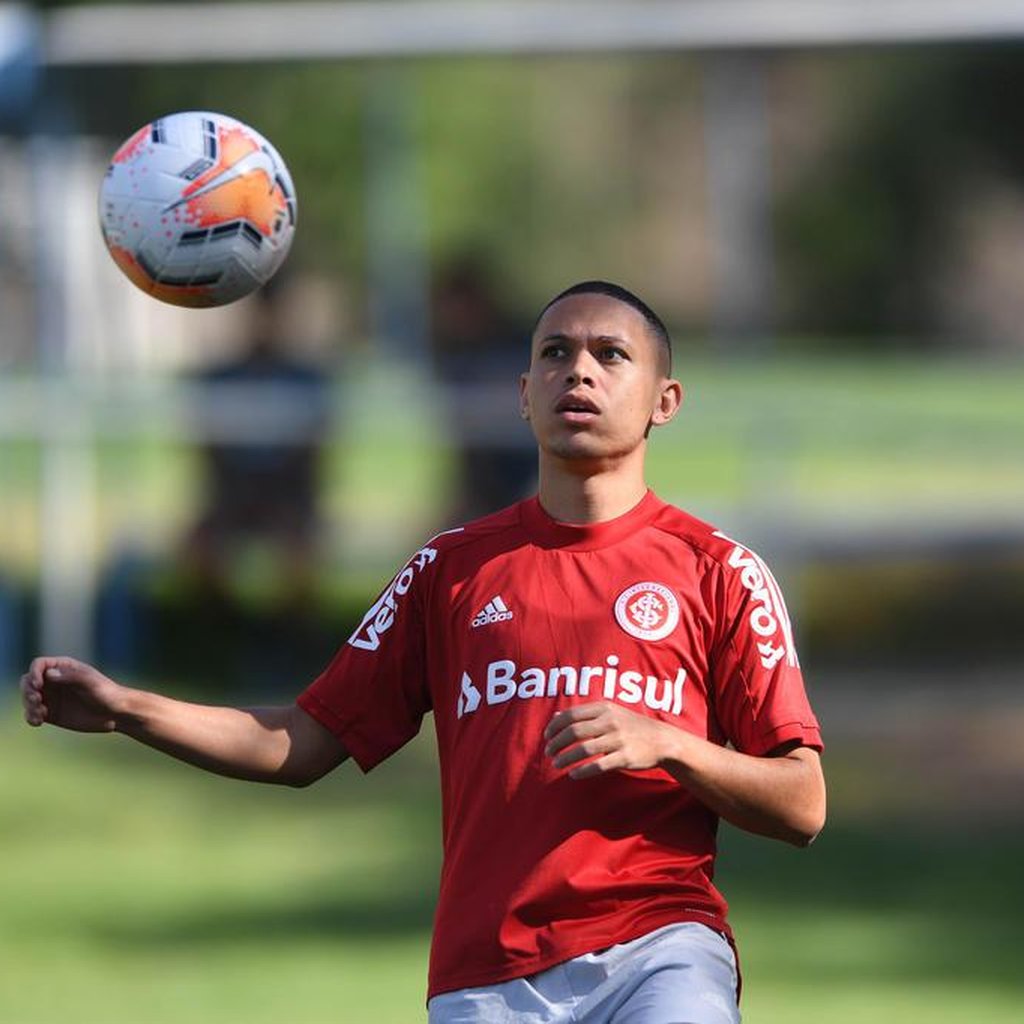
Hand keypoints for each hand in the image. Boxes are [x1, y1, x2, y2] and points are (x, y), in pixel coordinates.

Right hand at [20, 657, 126, 732]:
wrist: (115, 714)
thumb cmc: (107, 693)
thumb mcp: (91, 683)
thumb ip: (71, 677)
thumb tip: (49, 673)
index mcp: (64, 668)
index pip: (39, 665)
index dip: (34, 673)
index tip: (38, 685)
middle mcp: (54, 681)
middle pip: (28, 681)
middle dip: (27, 691)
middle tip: (38, 700)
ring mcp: (52, 697)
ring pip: (28, 698)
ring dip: (28, 705)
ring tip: (41, 714)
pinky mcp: (51, 713)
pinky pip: (32, 713)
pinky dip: (30, 717)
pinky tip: (39, 721)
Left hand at [543, 702, 678, 779]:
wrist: (662, 740)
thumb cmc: (630, 726)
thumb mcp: (609, 712)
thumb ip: (583, 714)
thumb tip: (556, 716)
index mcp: (604, 708)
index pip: (571, 715)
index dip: (554, 726)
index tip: (546, 737)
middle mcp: (610, 721)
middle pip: (574, 731)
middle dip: (556, 743)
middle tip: (548, 753)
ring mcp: (619, 739)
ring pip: (584, 749)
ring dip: (565, 758)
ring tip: (556, 764)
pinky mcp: (625, 757)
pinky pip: (598, 765)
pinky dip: (582, 771)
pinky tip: (573, 774)